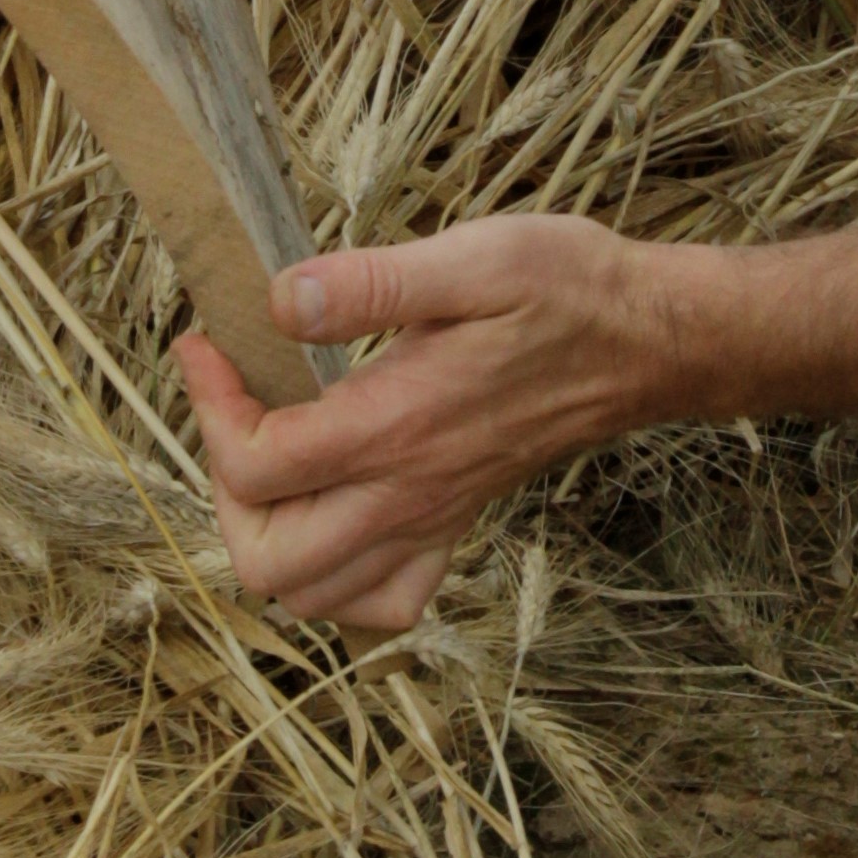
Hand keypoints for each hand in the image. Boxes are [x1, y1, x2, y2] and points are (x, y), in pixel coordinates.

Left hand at [176, 215, 694, 631]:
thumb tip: (282, 300)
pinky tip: (332, 512)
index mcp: (399, 426)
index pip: (258, 463)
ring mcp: (434, 516)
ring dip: (268, 538)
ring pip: (316, 594)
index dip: (209, 403)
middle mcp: (410, 491)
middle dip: (225, 490)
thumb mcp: (477, 258)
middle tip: (237, 411)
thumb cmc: (569, 291)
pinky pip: (380, 599)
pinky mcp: (455, 520)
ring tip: (270, 457)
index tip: (209, 341)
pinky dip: (337, 581)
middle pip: (271, 560)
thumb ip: (372, 282)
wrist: (648, 339)